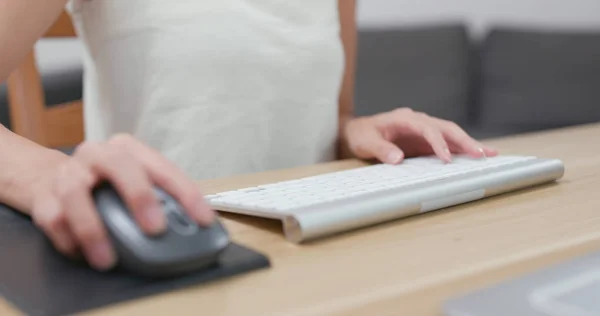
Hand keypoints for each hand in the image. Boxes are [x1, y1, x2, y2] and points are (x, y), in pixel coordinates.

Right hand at [30, 134, 213, 270]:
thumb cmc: (103, 183)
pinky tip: (82, 255)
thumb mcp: (133, 181)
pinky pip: (52, 218)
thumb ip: (158, 198)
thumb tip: (190, 226)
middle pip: (119, 165)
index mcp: (127, 149)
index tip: (202, 219)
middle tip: (155, 229)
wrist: (46, 176)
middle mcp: (97, 155)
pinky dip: (67, 239)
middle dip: (139, 196)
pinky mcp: (43, 196)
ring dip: (93, 229)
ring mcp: (68, 173)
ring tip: (108, 260)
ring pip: (76, 194)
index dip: (186, 194)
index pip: (162, 168)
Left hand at [344, 108, 497, 163]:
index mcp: (405, 119)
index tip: (446, 158)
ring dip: (469, 144)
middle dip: (464, 140)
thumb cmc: (361, 135)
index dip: (438, 143)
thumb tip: (398, 159)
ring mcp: (424, 131)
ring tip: (490, 155)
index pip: (427, 128)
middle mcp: (418, 122)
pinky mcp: (425, 141)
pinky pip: (447, 143)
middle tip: (481, 154)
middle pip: (446, 128)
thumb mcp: (365, 141)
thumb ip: (381, 149)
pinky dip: (462, 150)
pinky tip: (477, 156)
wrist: (357, 132)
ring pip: (451, 134)